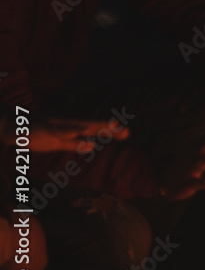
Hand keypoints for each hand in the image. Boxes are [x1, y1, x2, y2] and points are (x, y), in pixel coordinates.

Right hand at [0, 115, 127, 152]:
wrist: (8, 125)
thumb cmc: (35, 134)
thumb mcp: (57, 143)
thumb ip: (73, 144)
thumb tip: (92, 146)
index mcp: (69, 128)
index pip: (93, 128)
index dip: (109, 130)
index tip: (127, 132)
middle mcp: (64, 124)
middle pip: (89, 125)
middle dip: (108, 127)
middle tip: (127, 131)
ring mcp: (53, 125)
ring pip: (77, 126)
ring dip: (95, 127)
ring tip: (111, 129)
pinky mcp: (41, 130)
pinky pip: (57, 131)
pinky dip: (69, 132)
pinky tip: (79, 134)